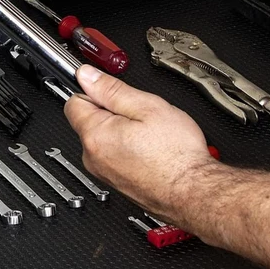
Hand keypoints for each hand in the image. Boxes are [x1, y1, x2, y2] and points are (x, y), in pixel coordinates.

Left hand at [65, 65, 216, 219]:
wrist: (195, 193)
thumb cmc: (177, 156)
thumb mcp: (147, 107)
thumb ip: (112, 89)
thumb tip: (87, 76)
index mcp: (95, 135)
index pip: (74, 101)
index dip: (95, 92)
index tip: (112, 93)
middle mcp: (92, 157)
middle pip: (89, 121)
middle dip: (110, 113)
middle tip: (139, 117)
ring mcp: (103, 173)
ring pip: (103, 140)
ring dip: (120, 133)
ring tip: (148, 136)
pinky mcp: (116, 183)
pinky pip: (114, 158)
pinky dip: (127, 151)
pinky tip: (149, 151)